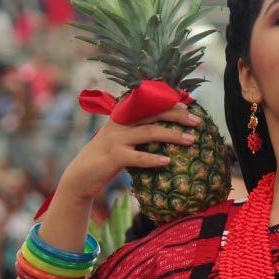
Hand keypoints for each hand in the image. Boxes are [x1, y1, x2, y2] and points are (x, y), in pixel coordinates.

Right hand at [59, 104, 201, 200]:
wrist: (81, 177)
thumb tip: (168, 132)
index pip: (148, 102)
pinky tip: (167, 161)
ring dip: (172, 135)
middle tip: (196, 121)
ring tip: (191, 140)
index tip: (187, 103)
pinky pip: (137, 157)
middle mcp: (119, 123)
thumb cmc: (107, 158)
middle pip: (152, 113)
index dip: (168, 101)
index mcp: (122, 115)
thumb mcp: (122, 140)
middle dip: (177, 115)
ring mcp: (115, 139)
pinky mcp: (113, 157)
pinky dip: (153, 158)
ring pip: (149, 132)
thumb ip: (139, 132)